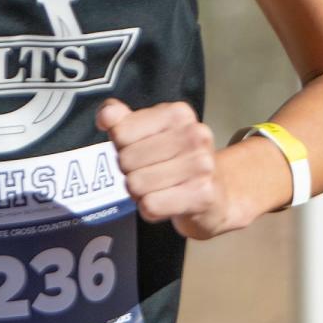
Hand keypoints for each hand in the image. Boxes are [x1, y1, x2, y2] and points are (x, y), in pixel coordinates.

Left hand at [97, 98, 228, 239]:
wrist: (217, 195)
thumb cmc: (175, 161)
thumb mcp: (149, 133)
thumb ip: (121, 120)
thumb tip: (105, 116)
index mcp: (178, 113)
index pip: (120, 131)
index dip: (121, 146)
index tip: (139, 150)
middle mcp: (194, 135)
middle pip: (126, 159)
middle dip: (130, 171)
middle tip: (148, 173)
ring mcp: (201, 165)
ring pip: (135, 184)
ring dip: (139, 192)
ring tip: (157, 188)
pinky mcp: (202, 195)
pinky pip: (150, 205)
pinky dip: (150, 209)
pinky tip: (165, 202)